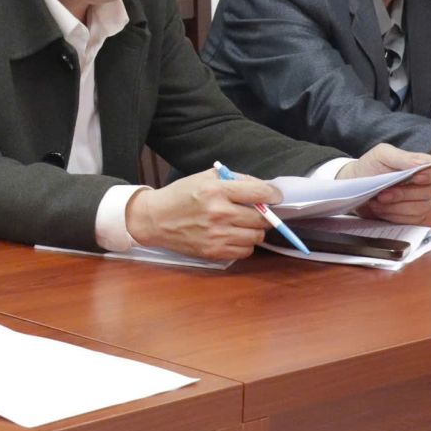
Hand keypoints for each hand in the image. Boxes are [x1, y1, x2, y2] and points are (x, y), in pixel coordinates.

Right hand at [123, 168, 275, 259]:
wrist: (155, 219)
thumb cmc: (180, 195)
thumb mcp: (204, 178)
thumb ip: (233, 179)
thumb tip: (262, 188)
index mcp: (216, 190)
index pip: (259, 192)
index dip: (273, 194)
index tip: (275, 196)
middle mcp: (219, 213)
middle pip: (262, 218)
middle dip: (264, 214)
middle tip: (257, 211)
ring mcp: (217, 235)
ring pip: (257, 236)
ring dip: (254, 230)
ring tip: (242, 224)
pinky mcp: (214, 252)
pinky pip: (245, 251)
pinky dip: (244, 244)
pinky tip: (233, 235)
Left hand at [340, 144, 430, 223]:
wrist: (354, 185)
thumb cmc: (369, 167)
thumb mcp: (381, 154)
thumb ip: (402, 157)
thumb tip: (422, 164)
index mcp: (421, 165)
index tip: (415, 178)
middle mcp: (425, 184)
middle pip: (428, 192)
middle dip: (403, 194)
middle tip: (383, 193)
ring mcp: (420, 201)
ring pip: (420, 208)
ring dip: (395, 206)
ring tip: (378, 200)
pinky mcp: (412, 216)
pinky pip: (411, 220)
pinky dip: (393, 215)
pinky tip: (381, 208)